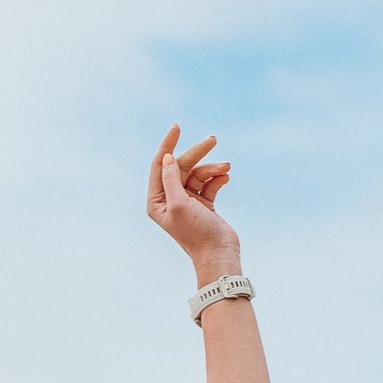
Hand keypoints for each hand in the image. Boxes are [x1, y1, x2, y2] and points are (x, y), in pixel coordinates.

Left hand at [146, 124, 239, 271]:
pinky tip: (226, 177)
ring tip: (226, 167)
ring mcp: (187, 201)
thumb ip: (171, 179)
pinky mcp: (203, 204)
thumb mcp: (180, 204)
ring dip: (212, 168)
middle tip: (213, 139)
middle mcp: (169, 200)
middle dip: (197, 153)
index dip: (168, 145)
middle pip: (181, 166)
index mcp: (156, 201)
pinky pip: (209, 183)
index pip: (159, 166)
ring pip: (198, 173)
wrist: (219, 255)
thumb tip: (168, 157)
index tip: (177, 127)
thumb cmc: (196, 233)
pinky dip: (217, 178)